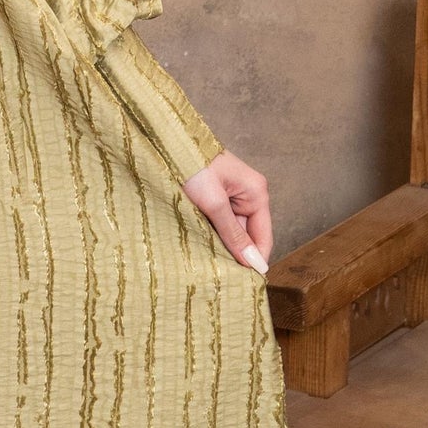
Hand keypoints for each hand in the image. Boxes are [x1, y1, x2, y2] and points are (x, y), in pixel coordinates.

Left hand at [181, 152, 271, 273]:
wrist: (164, 142)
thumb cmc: (191, 164)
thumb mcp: (214, 203)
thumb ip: (233, 234)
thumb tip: (253, 263)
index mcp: (256, 193)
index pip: (264, 238)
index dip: (254, 261)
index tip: (242, 284)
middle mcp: (247, 195)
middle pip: (246, 237)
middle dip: (233, 254)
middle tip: (217, 276)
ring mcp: (229, 197)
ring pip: (229, 232)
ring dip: (218, 245)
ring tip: (205, 262)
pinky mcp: (212, 198)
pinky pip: (216, 224)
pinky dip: (208, 234)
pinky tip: (197, 246)